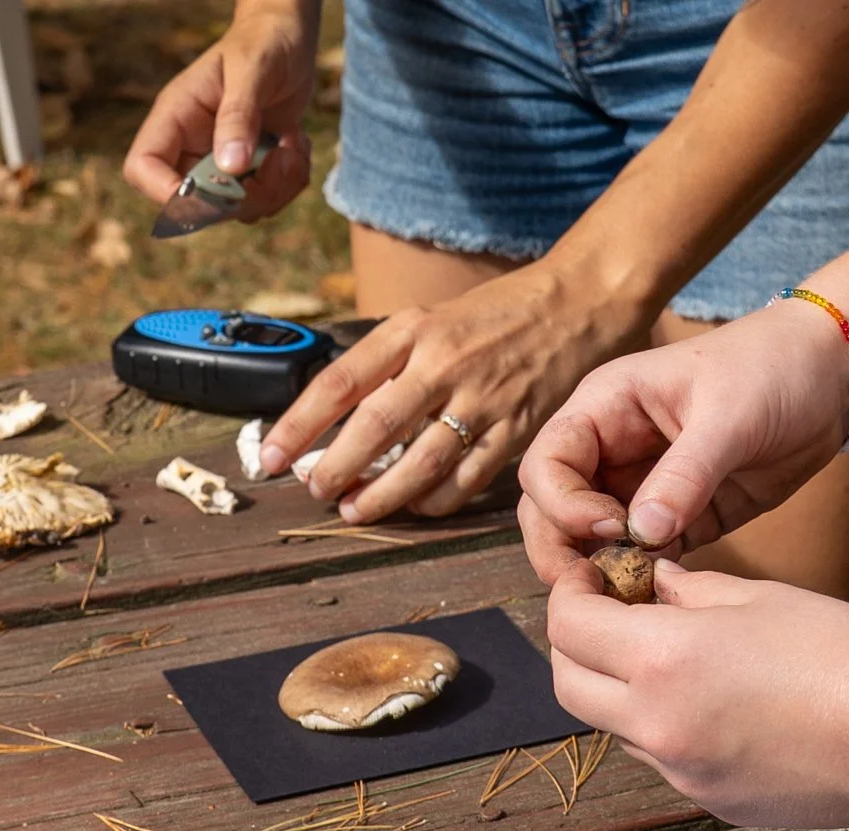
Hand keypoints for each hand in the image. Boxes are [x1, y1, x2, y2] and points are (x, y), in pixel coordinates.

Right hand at [122, 1, 317, 222]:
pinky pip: (263, 201)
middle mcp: (191, 145)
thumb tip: (231, 167)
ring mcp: (220, 162)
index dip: (165, 192)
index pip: (142, 167)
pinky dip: (289, 183)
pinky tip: (296, 144)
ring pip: (235, 210)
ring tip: (294, 145)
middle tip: (280, 161)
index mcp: (176, 117)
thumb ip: (239, 115)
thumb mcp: (253, 69)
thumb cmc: (265, 41)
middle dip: (244, 197)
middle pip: (195, 203)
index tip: (211, 193)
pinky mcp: (249, 170)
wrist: (289, 35)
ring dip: (274, 189)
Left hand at [255, 261, 645, 519]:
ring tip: (353, 509)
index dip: (299, 426)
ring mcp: (483, 398)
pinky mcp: (516, 429)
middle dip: (337, 468)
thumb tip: (329, 420)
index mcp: (412, 330)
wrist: (576, 303)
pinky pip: (466, 479)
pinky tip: (413, 508)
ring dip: (380, 495)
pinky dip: (434, 501)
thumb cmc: (490, 317)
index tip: (271, 458)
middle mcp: (444, 362)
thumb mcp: (428, 320)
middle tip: (315, 490)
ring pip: (420, 462)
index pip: (340, 382)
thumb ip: (385, 364)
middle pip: (375, 426)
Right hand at [518, 301, 848, 583]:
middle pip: (549, 509)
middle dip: (561, 548)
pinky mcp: (675, 519)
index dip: (562, 501)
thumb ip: (685, 475)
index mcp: (604, 409)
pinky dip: (638, 578)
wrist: (835, 377)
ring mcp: (637, 487)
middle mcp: (608, 450)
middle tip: (592, 585)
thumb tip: (642, 533)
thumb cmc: (774, 368)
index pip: (547, 464)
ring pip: (586, 540)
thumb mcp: (730, 415)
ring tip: (626, 592)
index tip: (609, 525)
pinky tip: (657, 591)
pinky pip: (637, 556)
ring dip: (596, 569)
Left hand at [546, 558, 848, 825]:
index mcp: (660, 660)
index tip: (586, 580)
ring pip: (613, 726)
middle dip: (573, 647)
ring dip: (620, 691)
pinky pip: (661, 761)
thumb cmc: (844, 652)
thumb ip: (688, 591)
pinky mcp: (705, 800)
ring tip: (670, 663)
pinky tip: (715, 708)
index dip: (569, 596)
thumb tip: (647, 582)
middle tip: (604, 618)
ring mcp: (677, 771)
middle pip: (568, 685)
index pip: (568, 627)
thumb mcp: (758, 599)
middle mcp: (654, 722)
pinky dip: (665, 730)